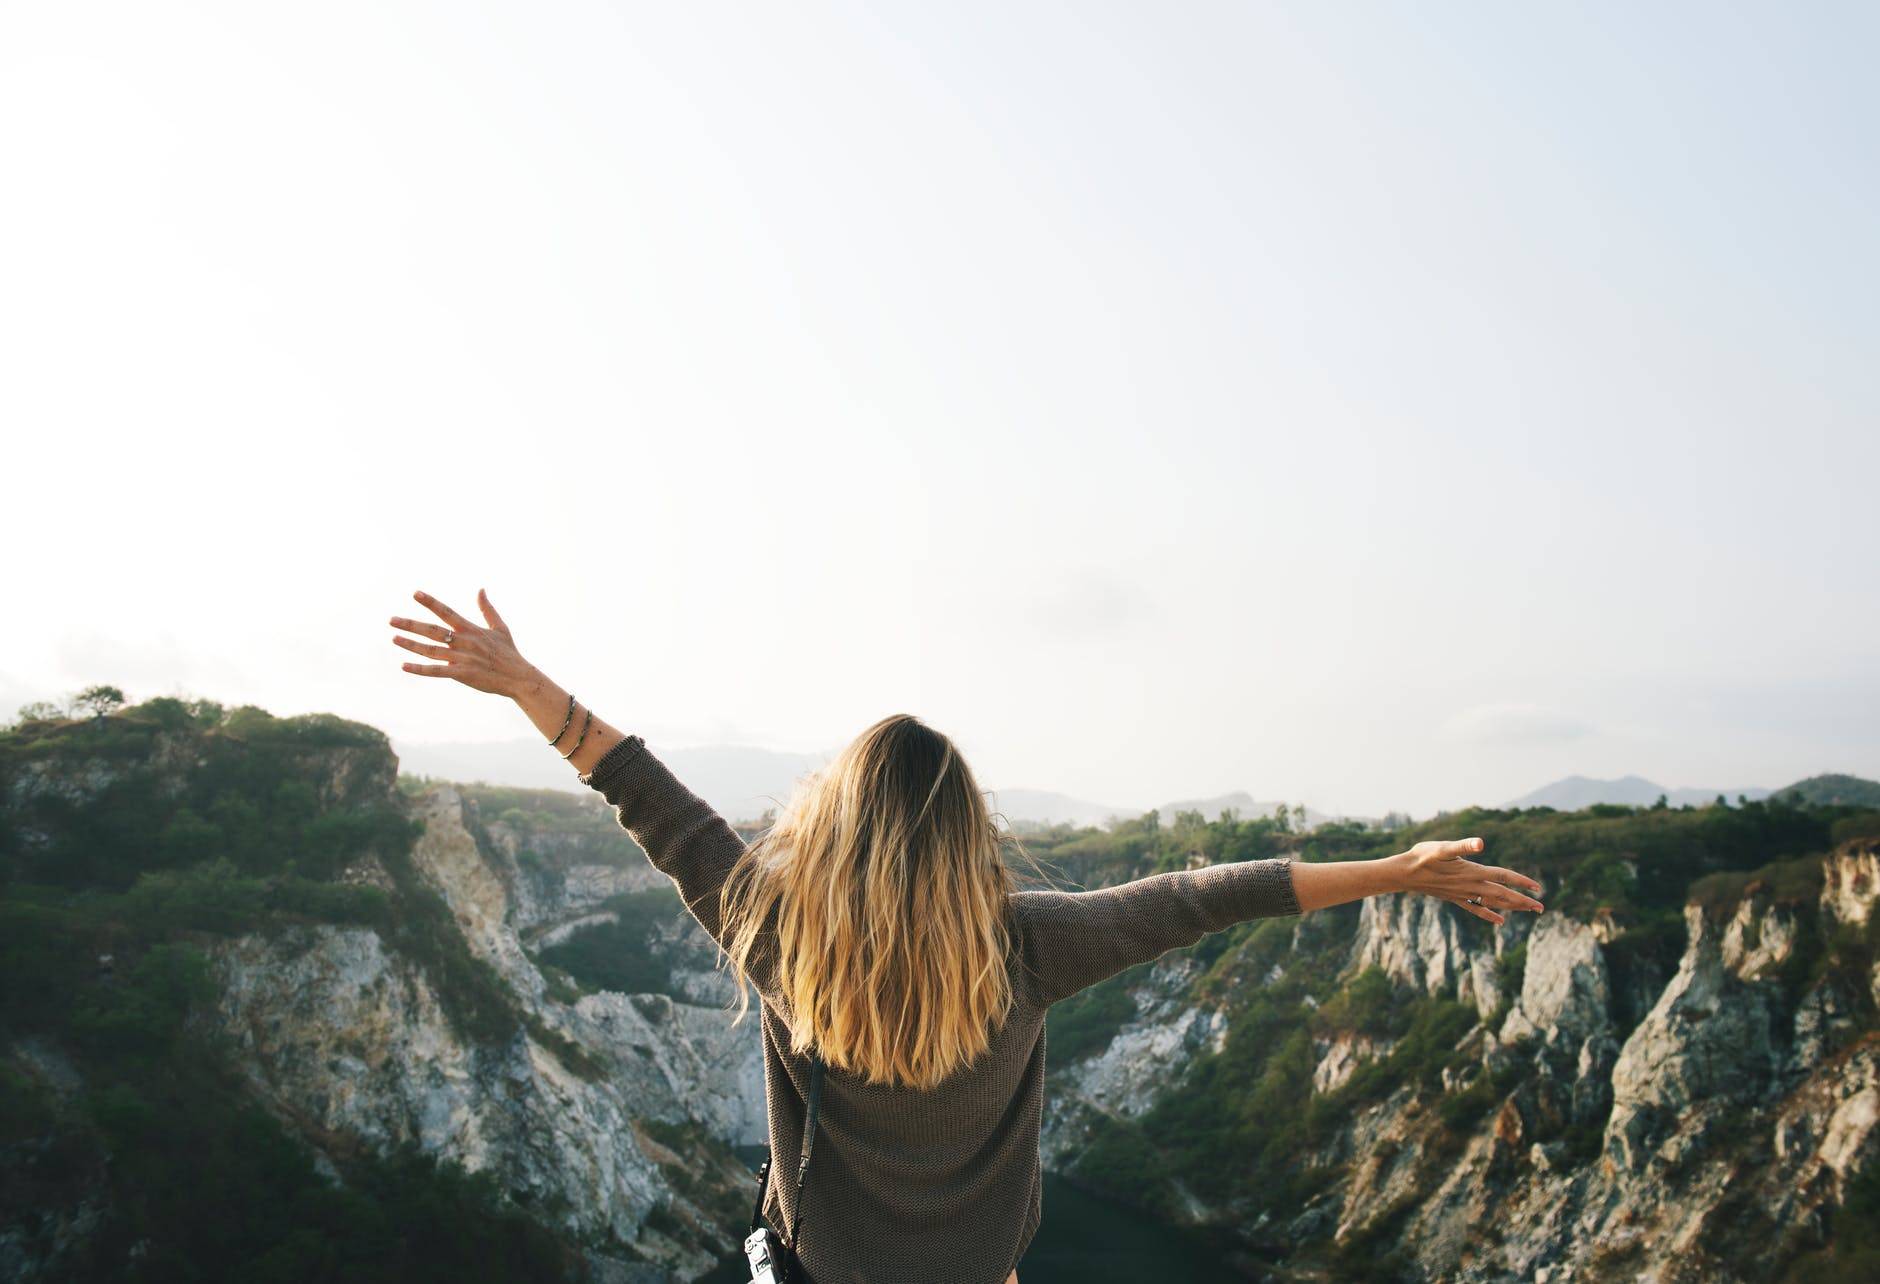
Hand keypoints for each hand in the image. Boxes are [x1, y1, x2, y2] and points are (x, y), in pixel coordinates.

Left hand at [390, 588, 538, 698]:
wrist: (518, 677)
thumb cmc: (509, 653)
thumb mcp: (500, 627)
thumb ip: (487, 609)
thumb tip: (480, 589)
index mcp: (471, 629)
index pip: (447, 612)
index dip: (431, 602)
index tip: (415, 594)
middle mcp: (464, 641)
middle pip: (433, 631)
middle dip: (411, 624)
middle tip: (392, 620)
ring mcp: (462, 658)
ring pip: (431, 650)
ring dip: (411, 644)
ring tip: (394, 638)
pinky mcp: (462, 674)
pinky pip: (436, 671)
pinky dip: (420, 669)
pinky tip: (404, 665)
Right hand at [1392, 837, 1543, 926]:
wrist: (1405, 873)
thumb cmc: (1423, 856)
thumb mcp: (1443, 847)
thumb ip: (1463, 846)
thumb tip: (1480, 843)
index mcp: (1473, 872)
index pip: (1503, 876)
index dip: (1521, 881)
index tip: (1538, 888)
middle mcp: (1471, 885)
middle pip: (1503, 895)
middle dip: (1523, 901)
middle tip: (1541, 908)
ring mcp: (1463, 894)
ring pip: (1493, 903)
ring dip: (1511, 907)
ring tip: (1527, 911)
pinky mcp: (1455, 898)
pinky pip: (1476, 908)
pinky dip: (1489, 914)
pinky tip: (1499, 920)